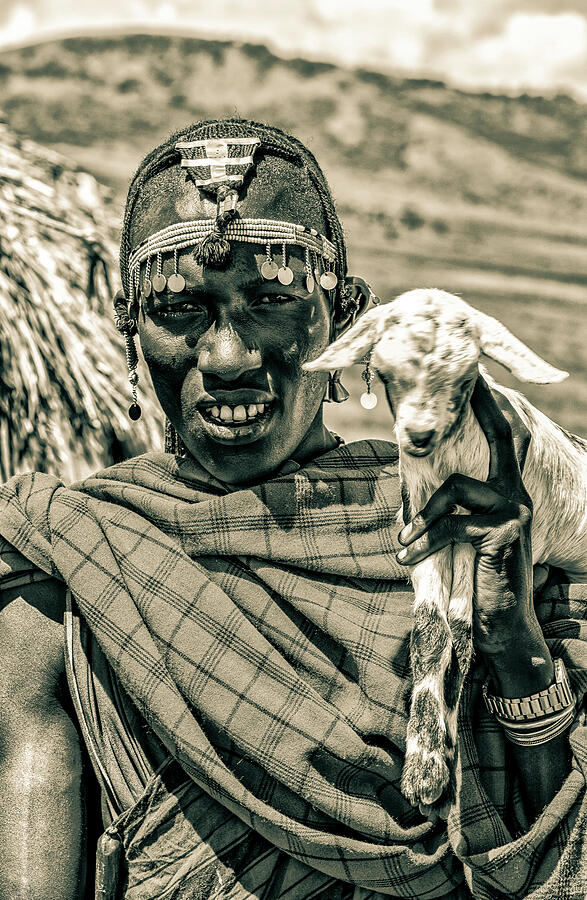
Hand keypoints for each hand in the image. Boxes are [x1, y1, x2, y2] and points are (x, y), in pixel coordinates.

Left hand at [396, 377, 541, 658]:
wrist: (503, 624)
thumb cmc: (479, 578)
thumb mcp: (466, 536)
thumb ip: (456, 508)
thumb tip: (422, 485)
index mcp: (509, 492)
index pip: (505, 440)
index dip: (493, 407)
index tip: (479, 378)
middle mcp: (518, 495)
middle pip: (503, 436)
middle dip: (484, 405)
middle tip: (471, 379)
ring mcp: (515, 512)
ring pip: (455, 489)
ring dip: (422, 519)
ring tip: (403, 543)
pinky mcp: (503, 533)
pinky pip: (450, 525)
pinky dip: (423, 541)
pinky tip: (406, 558)